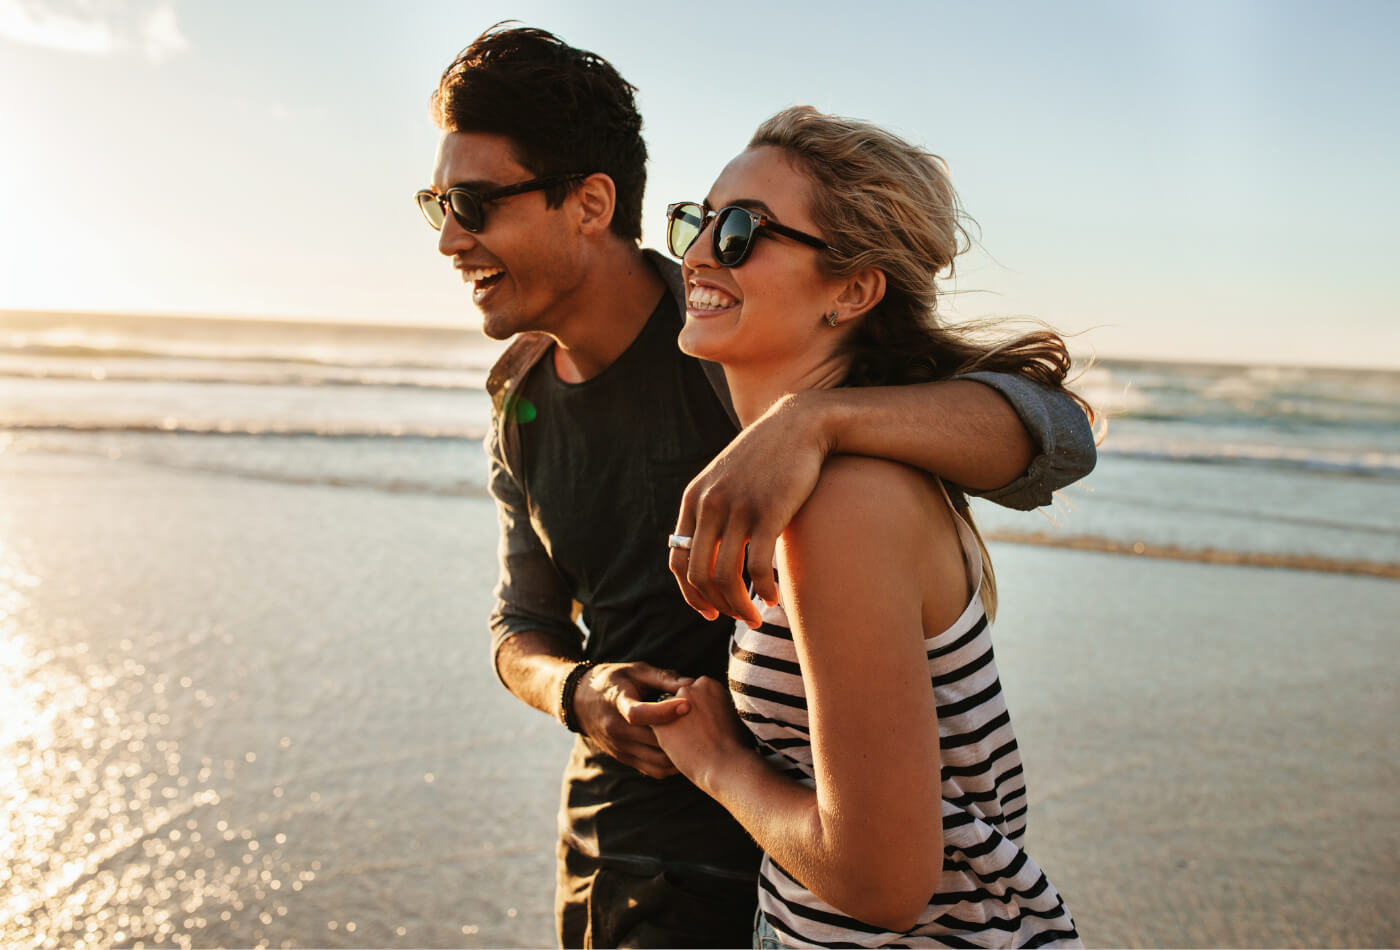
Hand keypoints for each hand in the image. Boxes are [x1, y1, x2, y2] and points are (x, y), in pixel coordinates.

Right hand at [572, 661, 693, 778]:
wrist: (579, 701)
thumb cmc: (613, 680)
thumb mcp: (635, 671)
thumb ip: (663, 677)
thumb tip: (691, 684)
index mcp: (617, 703)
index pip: (639, 713)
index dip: (665, 711)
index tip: (687, 704)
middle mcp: (616, 729)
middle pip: (653, 740)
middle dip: (680, 734)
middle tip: (704, 725)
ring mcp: (620, 748)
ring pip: (656, 760)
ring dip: (678, 753)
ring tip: (698, 742)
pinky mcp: (624, 758)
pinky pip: (652, 770)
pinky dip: (671, 765)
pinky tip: (684, 753)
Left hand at [651, 676, 750, 791]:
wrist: (725, 765)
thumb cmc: (735, 746)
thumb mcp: (732, 715)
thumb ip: (717, 706)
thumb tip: (713, 710)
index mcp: (708, 684)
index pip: (695, 693)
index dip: (700, 711)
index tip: (708, 725)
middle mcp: (689, 689)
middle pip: (680, 701)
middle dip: (685, 716)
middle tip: (698, 735)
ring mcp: (673, 704)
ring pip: (666, 715)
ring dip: (674, 726)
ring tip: (691, 744)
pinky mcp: (659, 723)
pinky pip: (658, 729)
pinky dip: (665, 738)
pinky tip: (680, 749)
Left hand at [670, 393, 828, 626]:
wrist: (800, 425)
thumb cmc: (766, 457)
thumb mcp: (727, 479)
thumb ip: (713, 510)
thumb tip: (709, 551)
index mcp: (694, 499)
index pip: (678, 559)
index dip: (690, 593)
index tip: (709, 610)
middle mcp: (709, 504)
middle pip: (699, 574)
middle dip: (716, 605)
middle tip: (737, 618)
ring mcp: (738, 508)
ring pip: (726, 576)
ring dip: (739, 607)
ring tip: (755, 618)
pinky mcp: (768, 512)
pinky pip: (756, 567)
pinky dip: (763, 591)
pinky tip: (774, 599)